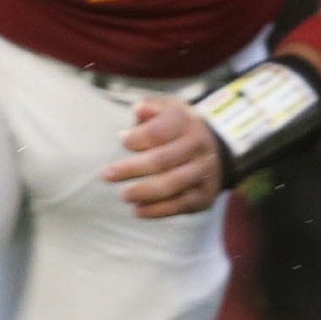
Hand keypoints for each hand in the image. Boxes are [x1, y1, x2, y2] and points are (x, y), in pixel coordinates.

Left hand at [102, 96, 224, 217]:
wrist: (214, 146)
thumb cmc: (175, 126)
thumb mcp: (165, 109)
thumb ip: (149, 108)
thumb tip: (140, 109)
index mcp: (185, 123)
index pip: (158, 132)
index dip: (136, 138)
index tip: (122, 140)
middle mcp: (198, 146)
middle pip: (161, 160)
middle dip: (130, 169)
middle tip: (106, 175)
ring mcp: (204, 171)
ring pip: (172, 185)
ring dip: (144, 192)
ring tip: (124, 195)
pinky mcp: (204, 194)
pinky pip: (181, 205)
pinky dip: (157, 210)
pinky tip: (138, 210)